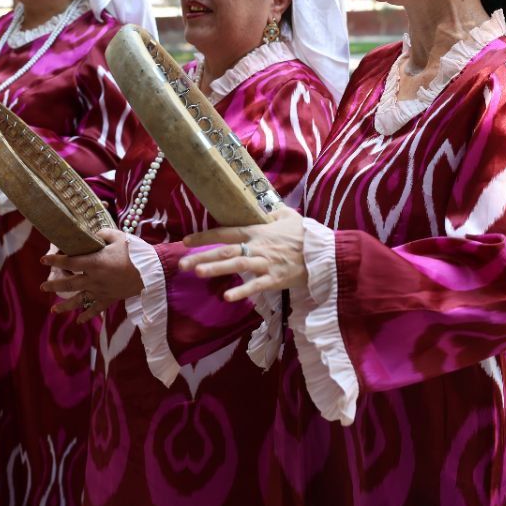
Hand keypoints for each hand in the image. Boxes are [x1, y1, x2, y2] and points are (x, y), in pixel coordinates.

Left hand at [40, 229, 144, 322]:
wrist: (151, 271)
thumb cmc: (134, 251)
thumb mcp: (117, 237)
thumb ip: (101, 234)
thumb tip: (89, 234)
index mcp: (95, 262)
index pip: (69, 262)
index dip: (55, 260)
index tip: (43, 260)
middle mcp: (94, 279)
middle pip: (69, 284)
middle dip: (54, 285)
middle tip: (42, 287)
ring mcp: (101, 291)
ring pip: (79, 300)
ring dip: (65, 306)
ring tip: (53, 310)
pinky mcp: (110, 298)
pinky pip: (96, 309)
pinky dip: (87, 316)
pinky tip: (79, 321)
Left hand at [179, 206, 309, 301]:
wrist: (324, 252)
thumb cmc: (305, 234)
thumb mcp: (288, 215)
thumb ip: (273, 211)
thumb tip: (264, 207)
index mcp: (257, 231)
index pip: (225, 232)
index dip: (204, 236)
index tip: (185, 241)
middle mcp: (257, 247)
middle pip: (225, 250)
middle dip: (202, 256)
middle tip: (181, 265)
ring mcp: (265, 263)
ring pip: (237, 265)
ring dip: (216, 269)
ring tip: (198, 273)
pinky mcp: (275, 279)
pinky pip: (256, 286)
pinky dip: (242, 291)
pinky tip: (227, 297)